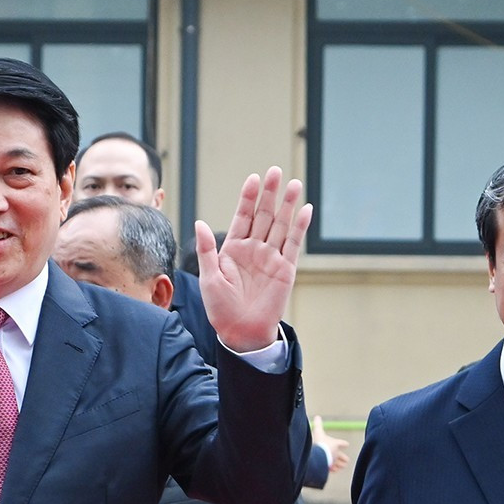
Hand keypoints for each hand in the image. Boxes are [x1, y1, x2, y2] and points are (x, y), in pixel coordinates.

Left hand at [193, 167, 312, 353]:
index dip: (248, 198)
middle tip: (275, 172)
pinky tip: (304, 209)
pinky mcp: (285, 269)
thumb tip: (199, 223)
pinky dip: (299, 227)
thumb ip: (206, 250)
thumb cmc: (221, 308)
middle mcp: (253, 249)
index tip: (253, 178)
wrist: (241, 332)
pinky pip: (293, 244)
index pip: (242, 217)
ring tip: (293, 183)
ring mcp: (270, 257)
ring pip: (280, 225)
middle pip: (263, 215)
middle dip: (269, 194)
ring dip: (286, 205)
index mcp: (233, 249)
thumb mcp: (210, 278)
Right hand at [311, 415, 351, 473]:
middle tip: (346, 460)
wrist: (319, 454)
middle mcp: (336, 453)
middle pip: (343, 457)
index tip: (346, 444)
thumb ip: (318, 424)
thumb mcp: (318, 432)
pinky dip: (333, 470)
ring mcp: (334, 461)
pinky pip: (333, 470)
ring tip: (341, 467)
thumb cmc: (320, 443)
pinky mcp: (329, 467)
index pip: (342, 443)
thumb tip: (317, 416)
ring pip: (340, 465)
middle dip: (344, 458)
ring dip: (340, 465)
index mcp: (336, 444)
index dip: (344, 444)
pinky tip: (333, 470)